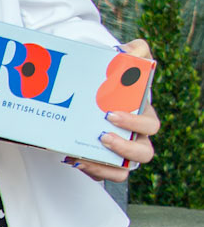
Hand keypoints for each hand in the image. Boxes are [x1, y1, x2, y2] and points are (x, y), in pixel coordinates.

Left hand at [71, 40, 158, 181]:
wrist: (96, 93)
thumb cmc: (116, 81)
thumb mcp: (126, 62)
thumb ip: (136, 51)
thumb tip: (129, 52)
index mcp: (143, 115)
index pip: (151, 125)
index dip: (135, 123)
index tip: (111, 114)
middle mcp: (136, 138)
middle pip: (144, 154)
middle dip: (124, 148)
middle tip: (102, 136)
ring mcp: (121, 153)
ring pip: (124, 171)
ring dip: (106, 166)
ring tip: (85, 156)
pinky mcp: (105, 163)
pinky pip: (104, 175)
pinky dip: (93, 171)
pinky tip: (75, 159)